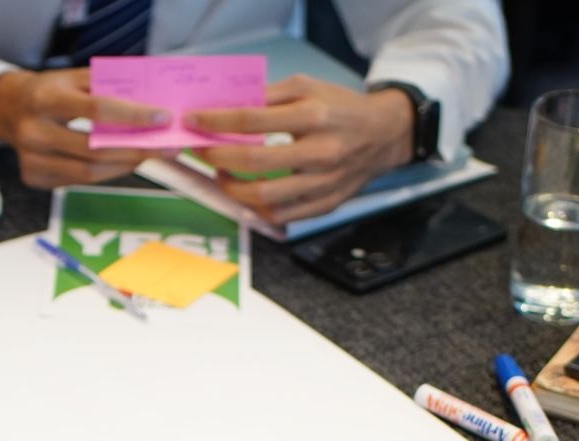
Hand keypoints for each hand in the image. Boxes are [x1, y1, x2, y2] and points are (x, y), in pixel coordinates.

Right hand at [0, 68, 166, 188]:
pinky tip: (121, 162)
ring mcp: (32, 158)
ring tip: (148, 155)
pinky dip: (104, 172)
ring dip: (124, 166)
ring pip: (88, 172)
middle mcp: (34, 131)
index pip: (97, 109)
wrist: (6, 109)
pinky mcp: (33, 177)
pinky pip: (77, 180)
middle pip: (95, 149)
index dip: (133, 115)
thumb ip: (106, 86)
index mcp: (46, 98)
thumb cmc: (48, 90)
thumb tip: (149, 101)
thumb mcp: (72, 78)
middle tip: (167, 147)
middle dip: (137, 149)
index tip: (163, 117)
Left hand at [187, 77, 414, 223]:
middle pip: (255, 161)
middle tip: (201, 151)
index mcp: (314, 115)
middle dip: (218, 157)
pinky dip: (257, 209)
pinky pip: (282, 216)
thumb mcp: (308, 87)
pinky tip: (246, 194)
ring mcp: (324, 182)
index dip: (217, 121)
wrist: (385, 134)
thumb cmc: (341, 108)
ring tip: (222, 175)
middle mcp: (320, 151)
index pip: (253, 119)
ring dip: (232, 188)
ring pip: (265, 198)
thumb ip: (269, 95)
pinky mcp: (326, 203)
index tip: (193, 121)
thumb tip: (226, 106)